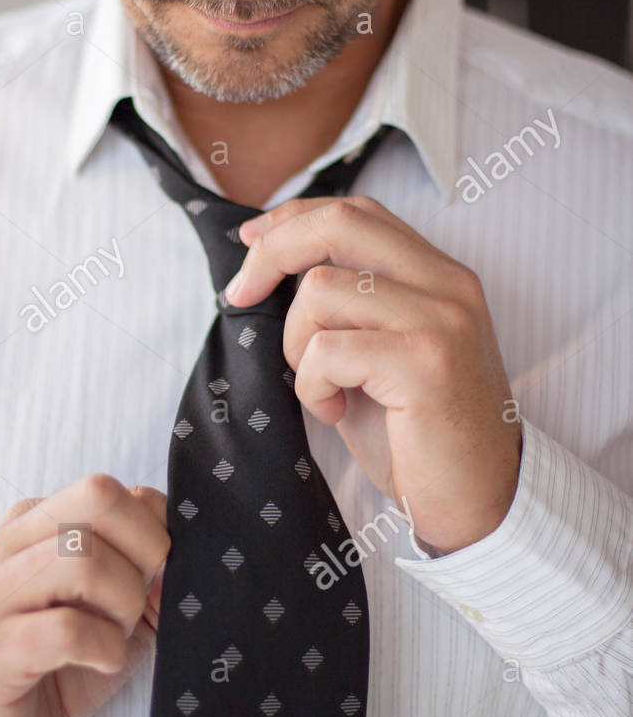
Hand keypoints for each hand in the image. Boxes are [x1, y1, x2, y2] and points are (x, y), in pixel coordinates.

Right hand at [0, 478, 168, 716]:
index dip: (151, 530)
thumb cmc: (58, 664)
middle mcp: (4, 547)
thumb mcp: (113, 605)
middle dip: (142, 552)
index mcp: (31, 524)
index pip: (107, 489)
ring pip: (84, 561)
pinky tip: (102, 661)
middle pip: (96, 500)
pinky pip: (67, 630)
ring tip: (116, 636)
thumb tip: (177, 550)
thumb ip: (146, 566)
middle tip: (138, 603)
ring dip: (124, 605)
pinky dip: (105, 647)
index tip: (154, 576)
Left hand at [227, 195, 521, 554]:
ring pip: (321, 290)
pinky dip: (311, 384)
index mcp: (440, 275)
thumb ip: (348, 304)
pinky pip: (326, 349)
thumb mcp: (380, 353)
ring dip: (296, 344)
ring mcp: (442, 321)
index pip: (358, 212)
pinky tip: (333, 413)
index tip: (250, 245)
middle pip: (339, 224)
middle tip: (239, 295)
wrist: (477, 503)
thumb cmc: (417, 436)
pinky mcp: (426, 364)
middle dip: (272, 253)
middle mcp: (449, 285)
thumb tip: (270, 265)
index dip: (294, 219)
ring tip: (321, 387)